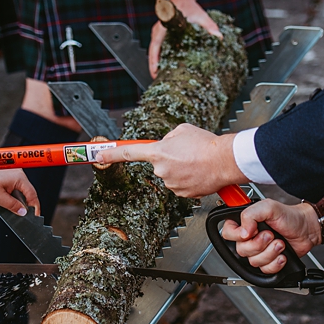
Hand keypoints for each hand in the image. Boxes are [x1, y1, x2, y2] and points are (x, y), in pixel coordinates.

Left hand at [0, 168, 39, 216]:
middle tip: (20, 216)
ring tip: (8, 207)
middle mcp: (18, 173)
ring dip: (15, 200)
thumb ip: (13, 206)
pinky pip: (13, 187)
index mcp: (19, 177)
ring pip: (19, 190)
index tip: (34, 217)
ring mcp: (12, 173)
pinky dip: (10, 195)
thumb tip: (24, 213)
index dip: (34, 208)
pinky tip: (3, 200)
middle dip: (24, 204)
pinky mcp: (6, 174)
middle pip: (27, 192)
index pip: (32, 195)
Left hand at [94, 124, 246, 197]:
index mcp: (158, 152)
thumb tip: (165, 144)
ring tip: (196, 162)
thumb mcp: (182, 130)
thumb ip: (167, 138)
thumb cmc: (206, 144)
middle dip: (170, 158)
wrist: (225, 161)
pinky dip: (189, 179)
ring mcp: (171, 184)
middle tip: (187, 153)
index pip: (128, 153)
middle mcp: (161, 170)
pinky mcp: (182, 194)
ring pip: (171, 174)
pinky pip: (181, 185)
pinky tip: (199, 172)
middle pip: (159, 163)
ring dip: (181, 169)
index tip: (98, 155)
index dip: (111, 153)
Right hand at [148, 0, 220, 77]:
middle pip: (153, 52)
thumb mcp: (200, 15)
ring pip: (155, 52)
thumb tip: (218, 37)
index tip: (155, 72)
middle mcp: (158, 32)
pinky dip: (161, 59)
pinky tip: (167, 67)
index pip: (155, 46)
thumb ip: (209, 26)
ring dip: (157, 64)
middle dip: (154, 66)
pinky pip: (159, 49)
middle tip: (159, 80)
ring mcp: (159, 35)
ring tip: (162, 77)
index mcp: (163, 27)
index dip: (154, 60)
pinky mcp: (163, 37)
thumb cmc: (188, 6)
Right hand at [219, 199, 320, 274]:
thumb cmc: (289, 217)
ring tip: (280, 243)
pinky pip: (264, 270)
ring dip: (270, 253)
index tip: (252, 231)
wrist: (306, 230)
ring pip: (253, 262)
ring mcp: (258, 251)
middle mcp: (249, 237)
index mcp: (245, 223)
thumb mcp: (268, 207)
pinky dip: (275, 263)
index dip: (238, 235)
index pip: (228, 233)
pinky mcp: (267, 261)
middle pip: (241, 250)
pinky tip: (282, 254)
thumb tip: (242, 231)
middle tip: (271, 235)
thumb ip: (250, 214)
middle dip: (259, 244)